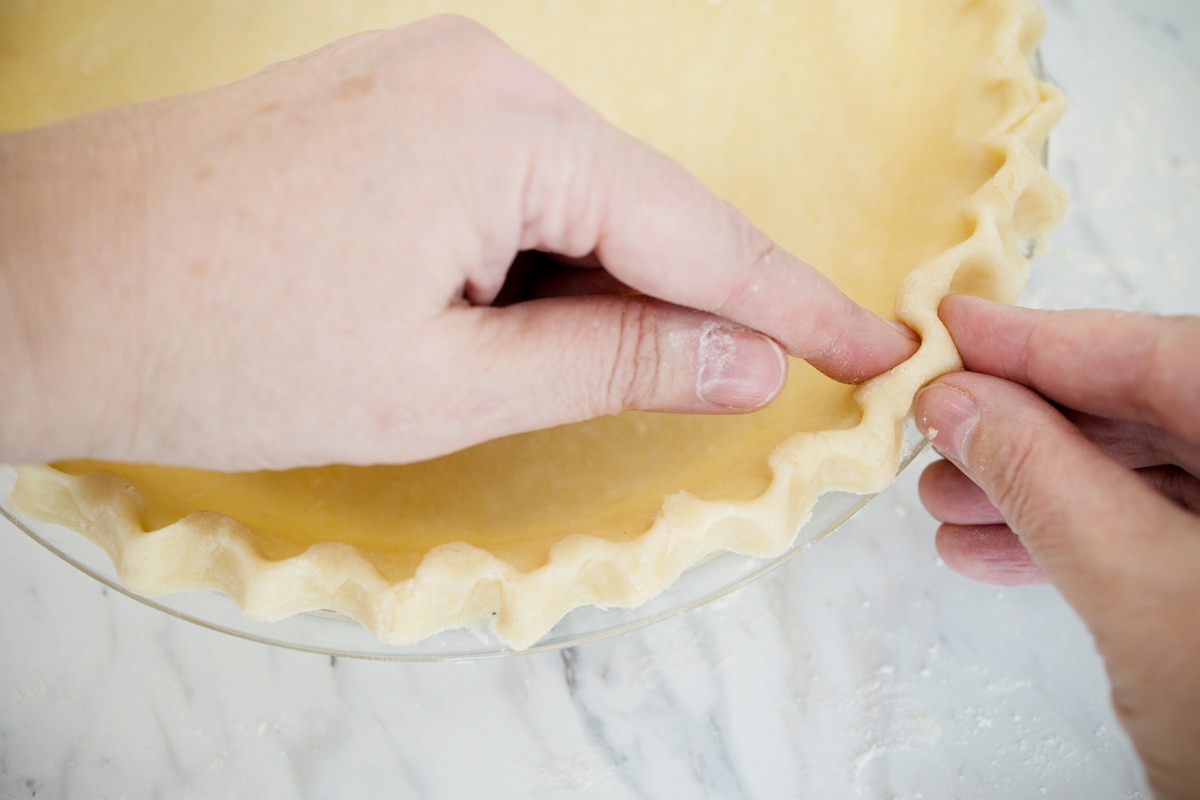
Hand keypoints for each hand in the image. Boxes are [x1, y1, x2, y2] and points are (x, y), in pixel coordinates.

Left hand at [0, 16, 914, 470]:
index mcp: (509, 129)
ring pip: (579, 198)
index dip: (796, 305)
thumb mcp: (447, 383)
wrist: (40, 283)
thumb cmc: (228, 341)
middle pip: (644, 204)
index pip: (700, 230)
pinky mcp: (394, 104)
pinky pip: (514, 183)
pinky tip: (523, 320)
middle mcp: (485, 75)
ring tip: (596, 372)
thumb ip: (617, 361)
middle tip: (761, 380)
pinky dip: (544, 260)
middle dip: (699, 302)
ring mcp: (433, 78)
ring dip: (608, 288)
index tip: (879, 350)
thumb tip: (748, 360)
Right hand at [915, 295, 1199, 798]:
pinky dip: (1076, 538)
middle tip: (937, 424)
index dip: (1043, 338)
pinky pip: (1160, 533)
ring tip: (946, 502)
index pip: (1162, 352)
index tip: (954, 329)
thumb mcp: (1138, 587)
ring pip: (1148, 473)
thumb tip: (959, 404)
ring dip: (1037, 486)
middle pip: (1150, 408)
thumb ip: (1042, 477)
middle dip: (1028, 423)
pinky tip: (994, 552)